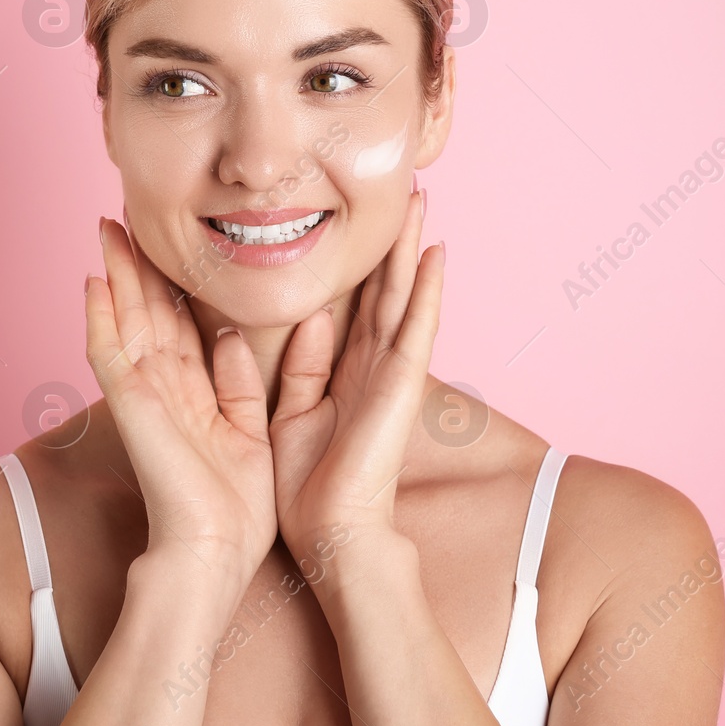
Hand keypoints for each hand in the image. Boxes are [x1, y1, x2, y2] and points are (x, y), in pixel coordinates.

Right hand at [85, 216, 276, 585]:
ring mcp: (143, 393)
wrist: (217, 550)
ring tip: (106, 229)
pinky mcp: (132, 403)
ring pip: (125, 319)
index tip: (170, 241)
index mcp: (193, 391)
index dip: (173, 282)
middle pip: (147, 311)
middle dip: (137, 264)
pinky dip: (99, 317)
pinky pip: (109, 352)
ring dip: (114, 274)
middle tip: (126, 215)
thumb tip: (228, 334)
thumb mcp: (251, 428)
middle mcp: (164, 386)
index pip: (179, 323)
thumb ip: (241, 381)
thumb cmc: (237, 505)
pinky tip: (93, 280)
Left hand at [268, 187, 443, 555]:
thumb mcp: (288, 416)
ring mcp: (392, 373)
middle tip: (403, 190)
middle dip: (394, 240)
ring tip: (422, 200)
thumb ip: (299, 369)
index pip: (358, 305)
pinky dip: (427, 290)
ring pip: (405, 296)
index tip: (363, 219)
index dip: (363, 262)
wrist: (332, 535)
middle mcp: (374, 366)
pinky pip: (416, 328)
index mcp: (346, 373)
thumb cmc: (308, 488)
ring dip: (414, 248)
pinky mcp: (401, 385)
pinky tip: (436, 254)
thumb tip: (308, 321)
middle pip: (388, 289)